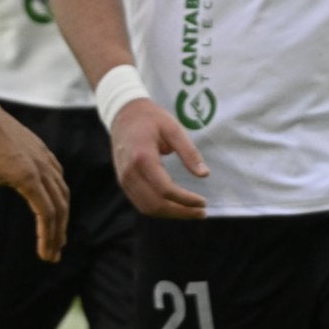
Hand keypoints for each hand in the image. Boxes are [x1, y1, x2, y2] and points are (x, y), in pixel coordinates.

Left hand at [0, 102, 69, 262]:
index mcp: (29, 179)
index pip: (47, 214)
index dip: (48, 237)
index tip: (46, 255)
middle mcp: (43, 169)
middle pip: (60, 206)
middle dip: (58, 232)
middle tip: (54, 253)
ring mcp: (45, 158)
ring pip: (62, 192)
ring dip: (61, 215)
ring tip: (57, 232)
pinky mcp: (42, 151)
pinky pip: (59, 177)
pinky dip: (59, 195)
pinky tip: (53, 201)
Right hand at [109, 98, 209, 218]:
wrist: (124, 114)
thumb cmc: (151, 118)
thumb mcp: (174, 128)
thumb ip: (189, 152)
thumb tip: (204, 174)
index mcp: (142, 158)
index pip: (165, 190)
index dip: (185, 200)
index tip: (203, 202)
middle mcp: (130, 173)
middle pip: (155, 204)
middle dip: (180, 212)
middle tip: (201, 212)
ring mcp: (124, 179)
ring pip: (146, 208)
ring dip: (170, 214)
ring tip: (191, 211)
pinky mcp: (123, 182)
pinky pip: (140, 202)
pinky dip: (159, 208)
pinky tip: (175, 205)